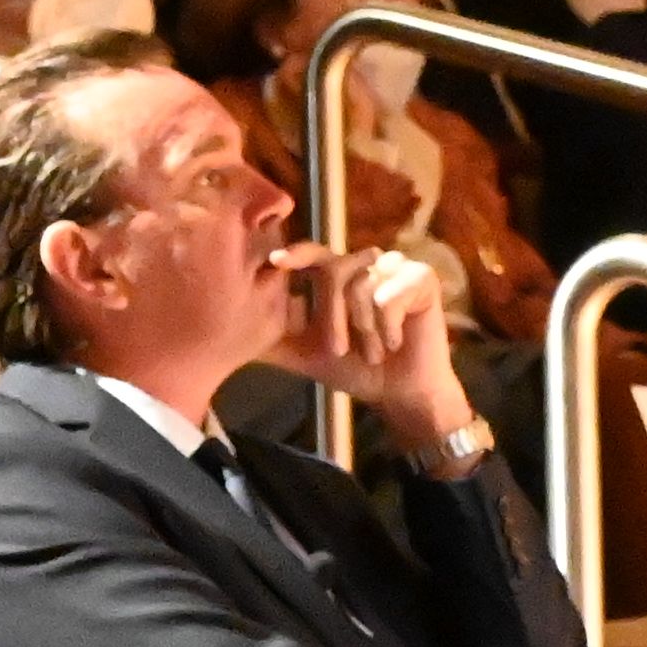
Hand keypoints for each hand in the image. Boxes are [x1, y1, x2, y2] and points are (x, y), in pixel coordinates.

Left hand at [264, 236, 475, 451]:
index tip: (275, 262)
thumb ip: (273, 338)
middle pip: (333, 270)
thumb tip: (227, 334)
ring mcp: (393, 267)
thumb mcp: (304, 353)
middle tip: (338, 350)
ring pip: (361, 284)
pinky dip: (387, 324)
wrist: (398, 392)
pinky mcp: (420, 277)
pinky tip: (394, 341)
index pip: (310, 255)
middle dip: (331, 316)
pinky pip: (390, 293)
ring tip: (373, 350)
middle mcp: (363, 264)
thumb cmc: (353, 368)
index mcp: (335, 275)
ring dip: (362, 327)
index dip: (294, 255)